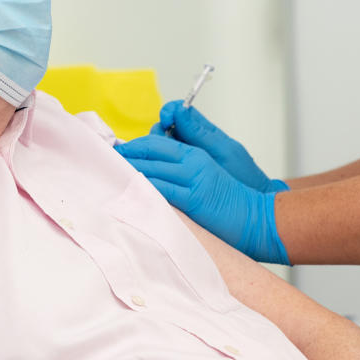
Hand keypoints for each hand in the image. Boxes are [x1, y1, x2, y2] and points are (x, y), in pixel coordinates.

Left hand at [116, 135, 288, 264]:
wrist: (257, 217)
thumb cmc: (235, 196)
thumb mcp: (214, 168)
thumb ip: (187, 161)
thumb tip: (159, 160)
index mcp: (195, 153)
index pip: (156, 142)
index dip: (133, 145)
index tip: (116, 151)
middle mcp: (192, 162)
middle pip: (149, 151)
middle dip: (124, 155)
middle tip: (102, 160)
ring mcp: (192, 180)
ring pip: (151, 169)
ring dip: (128, 171)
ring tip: (107, 175)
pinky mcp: (193, 200)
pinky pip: (161, 191)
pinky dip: (143, 188)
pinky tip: (128, 191)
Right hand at [153, 101, 288, 192]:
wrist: (249, 203)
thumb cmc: (241, 175)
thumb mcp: (221, 151)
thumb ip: (199, 132)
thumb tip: (179, 110)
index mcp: (203, 132)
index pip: (178, 111)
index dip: (169, 112)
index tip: (166, 119)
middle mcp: (191, 142)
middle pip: (164, 128)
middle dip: (157, 131)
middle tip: (158, 142)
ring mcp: (184, 158)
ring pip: (160, 146)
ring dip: (153, 149)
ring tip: (157, 159)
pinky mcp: (179, 174)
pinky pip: (163, 164)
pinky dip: (156, 165)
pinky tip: (156, 172)